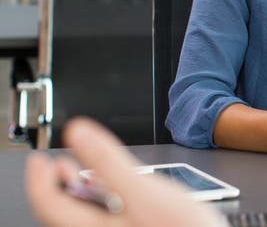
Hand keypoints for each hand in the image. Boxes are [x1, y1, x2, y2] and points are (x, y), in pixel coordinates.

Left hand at [24, 118, 224, 226]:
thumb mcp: (142, 191)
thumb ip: (107, 160)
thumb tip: (78, 132)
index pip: (48, 202)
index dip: (40, 177)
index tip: (40, 158)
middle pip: (66, 212)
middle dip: (60, 185)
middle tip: (57, 164)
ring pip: (87, 218)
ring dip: (83, 194)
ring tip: (84, 176)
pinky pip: (106, 222)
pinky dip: (103, 205)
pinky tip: (116, 197)